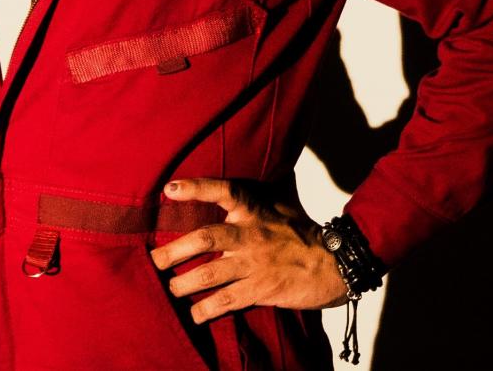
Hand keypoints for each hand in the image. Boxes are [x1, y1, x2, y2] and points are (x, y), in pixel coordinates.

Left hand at [149, 178, 349, 323]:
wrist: (337, 264)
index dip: (196, 189)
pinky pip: (225, 301)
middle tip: (155, 259)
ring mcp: (256, 264)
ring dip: (183, 284)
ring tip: (172, 288)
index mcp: (257, 211)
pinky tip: (195, 314)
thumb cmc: (305, 235)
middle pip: (205, 238)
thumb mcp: (283, 207)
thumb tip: (243, 179)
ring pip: (209, 274)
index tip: (169, 190)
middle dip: (174, 251)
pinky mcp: (261, 290)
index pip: (225, 191)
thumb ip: (259, 197)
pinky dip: (205, 310)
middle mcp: (253, 235)